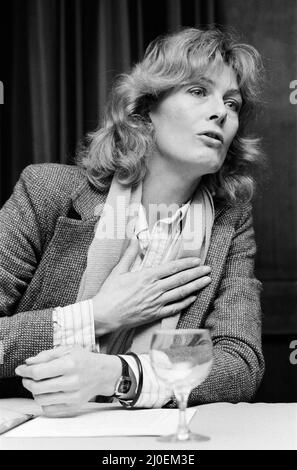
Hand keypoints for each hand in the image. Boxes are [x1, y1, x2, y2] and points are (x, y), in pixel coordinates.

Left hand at [15, 346, 120, 416]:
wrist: (104, 373)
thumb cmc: (85, 360)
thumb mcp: (68, 350)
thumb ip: (46, 355)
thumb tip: (28, 363)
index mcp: (70, 364)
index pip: (39, 372)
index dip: (25, 371)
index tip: (20, 369)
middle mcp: (72, 381)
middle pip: (37, 387)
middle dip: (27, 382)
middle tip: (27, 377)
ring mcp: (73, 395)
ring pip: (41, 399)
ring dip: (35, 392)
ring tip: (38, 384)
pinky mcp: (73, 405)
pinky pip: (49, 408)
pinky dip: (44, 401)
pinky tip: (48, 392)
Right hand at [93, 239, 210, 334]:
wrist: (105, 315)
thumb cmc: (110, 293)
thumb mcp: (119, 270)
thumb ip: (130, 254)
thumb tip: (134, 237)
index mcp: (146, 276)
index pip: (171, 268)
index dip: (186, 264)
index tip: (197, 260)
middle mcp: (154, 289)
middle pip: (180, 280)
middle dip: (196, 274)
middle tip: (208, 269)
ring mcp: (156, 303)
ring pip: (180, 293)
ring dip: (195, 286)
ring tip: (206, 281)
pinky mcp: (155, 314)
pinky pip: (174, 308)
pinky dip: (185, 302)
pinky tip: (193, 298)